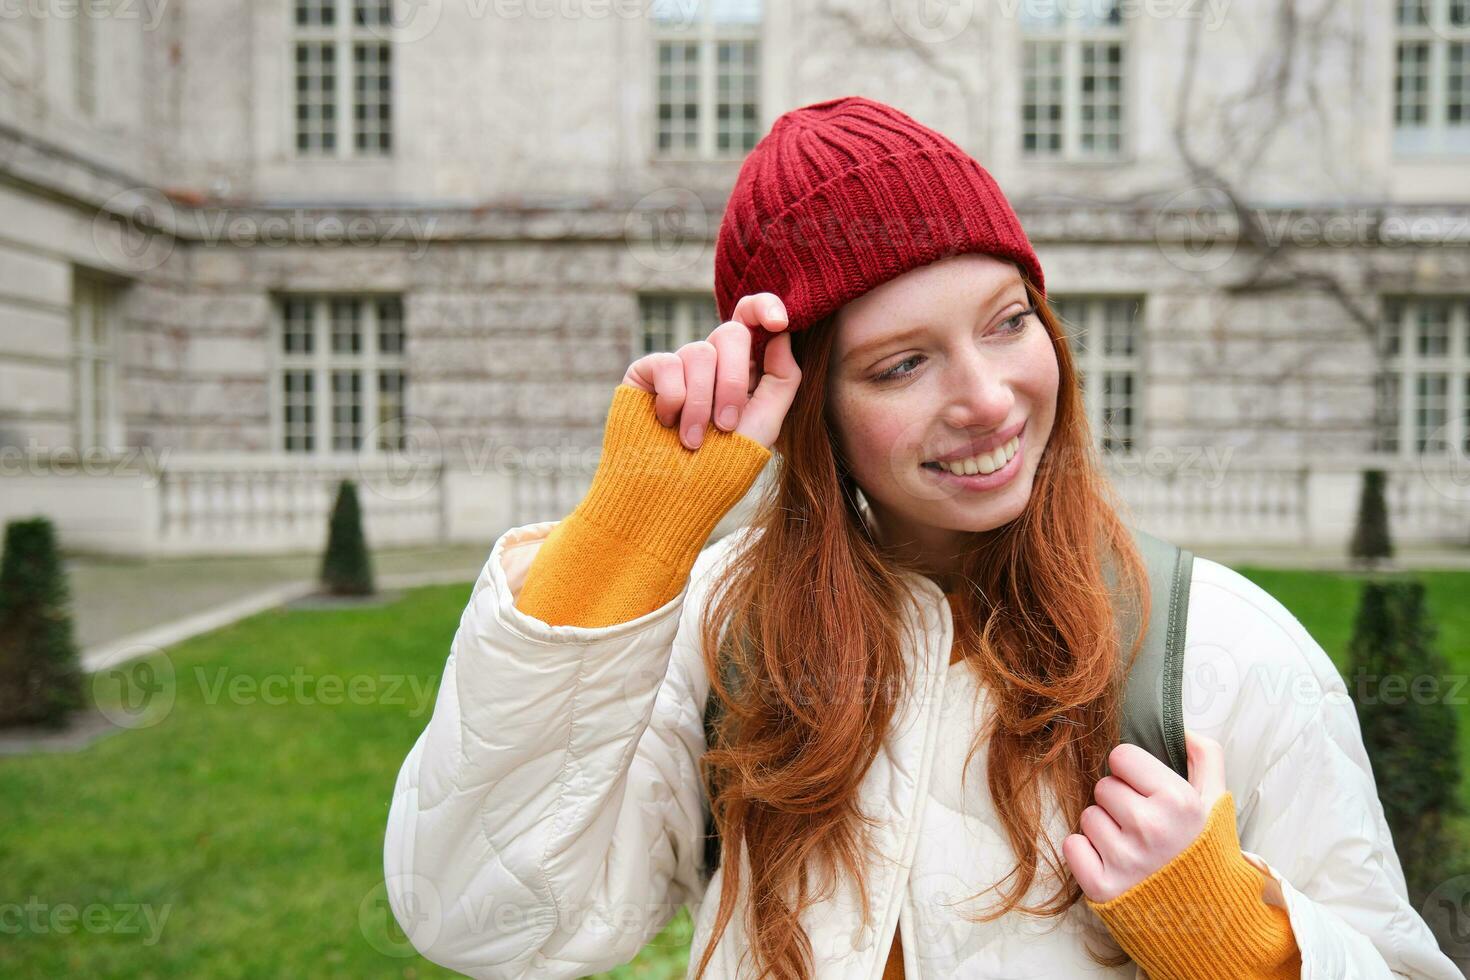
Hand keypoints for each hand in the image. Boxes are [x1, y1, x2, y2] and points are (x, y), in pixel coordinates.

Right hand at [622, 292, 800, 450]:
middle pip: (730, 333)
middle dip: (734, 381)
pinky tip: (667, 424)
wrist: (673, 493)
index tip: (780, 321)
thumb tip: (782, 334)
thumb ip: (783, 378)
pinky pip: (668, 364)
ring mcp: (678, 364)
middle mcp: (711, 361)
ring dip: (701, 404)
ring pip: (700, 353)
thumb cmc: (724, 463)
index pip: (751, 318)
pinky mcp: (647, 372)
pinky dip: (674, 400)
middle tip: (727, 425)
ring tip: (694, 441)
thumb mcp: (766, 423)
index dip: (765, 307)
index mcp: (743, 367)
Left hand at [1063, 729, 1228, 903]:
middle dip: (1120, 801)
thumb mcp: (1217, 803)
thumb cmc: (1206, 854)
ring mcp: (1124, 860)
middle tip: (1143, 825)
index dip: (1133, 773)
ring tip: (1133, 847)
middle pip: (1103, 786)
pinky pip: (1072, 846)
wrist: (1208, 921)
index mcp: (1178, 801)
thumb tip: (1180, 728)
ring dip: (1105, 828)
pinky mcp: (1102, 887)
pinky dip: (1087, 853)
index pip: (1121, 757)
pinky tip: (1113, 863)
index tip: (1148, 792)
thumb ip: (1206, 757)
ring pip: (1088, 816)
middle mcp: (1150, 828)